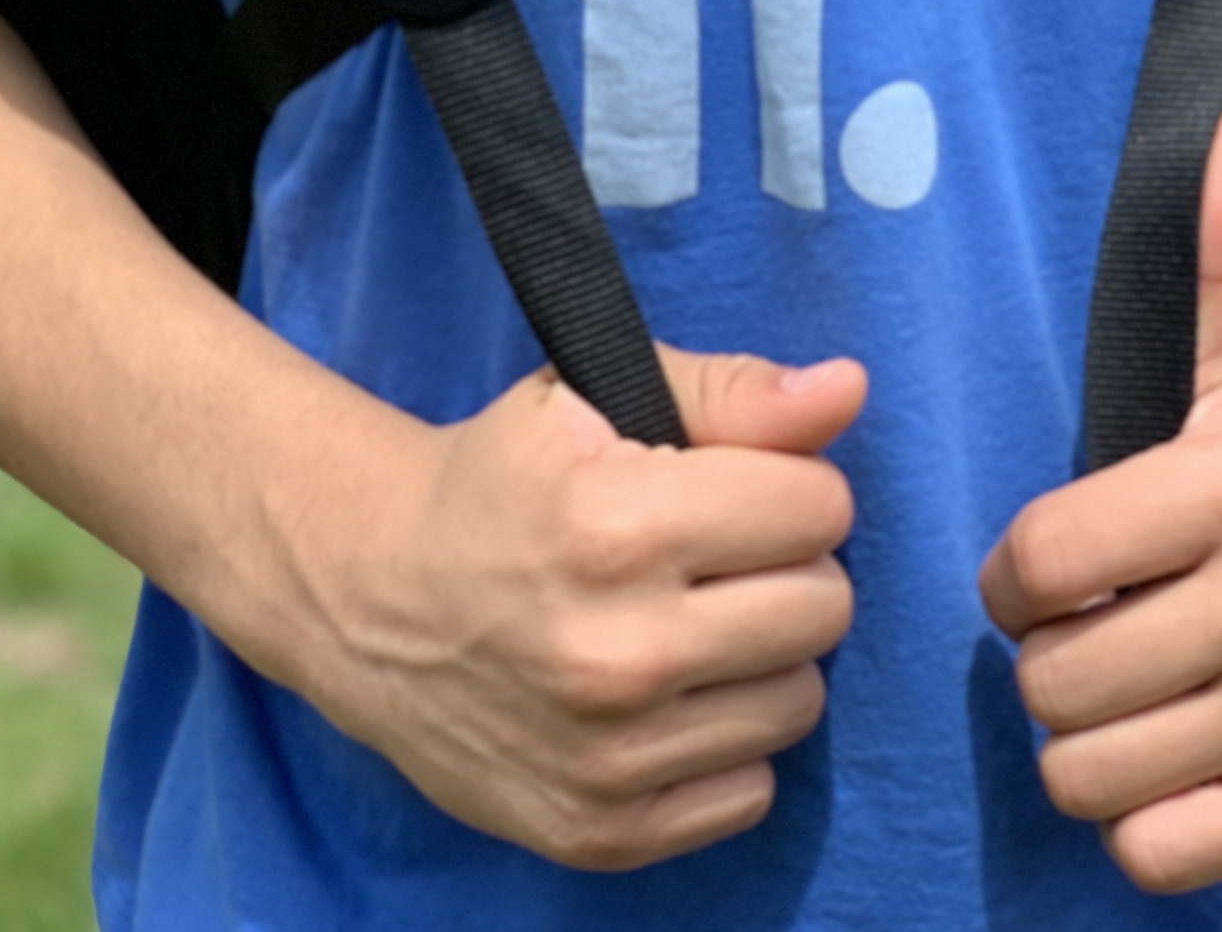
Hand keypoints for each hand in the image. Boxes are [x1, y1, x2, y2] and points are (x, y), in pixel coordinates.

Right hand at [293, 341, 866, 870]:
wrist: (371, 602)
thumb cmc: (502, 483)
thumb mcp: (596, 400)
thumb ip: (733, 394)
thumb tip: (850, 388)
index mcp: (619, 525)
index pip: (818, 507)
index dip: (786, 486)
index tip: (735, 489)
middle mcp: (619, 652)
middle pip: (825, 607)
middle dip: (786, 568)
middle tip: (716, 559)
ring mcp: (610, 758)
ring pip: (798, 703)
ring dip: (760, 658)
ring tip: (690, 625)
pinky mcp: (601, 834)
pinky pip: (750, 793)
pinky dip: (722, 742)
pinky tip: (665, 698)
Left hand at [978, 116, 1221, 894]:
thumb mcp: (1218, 373)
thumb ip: (1202, 261)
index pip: (1038, 562)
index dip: (1016, 577)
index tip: (1047, 571)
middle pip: (1055, 681)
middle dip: (1050, 665)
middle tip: (1090, 639)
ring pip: (1089, 774)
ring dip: (1085, 747)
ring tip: (1125, 697)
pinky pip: (1151, 850)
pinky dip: (1139, 820)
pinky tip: (1166, 761)